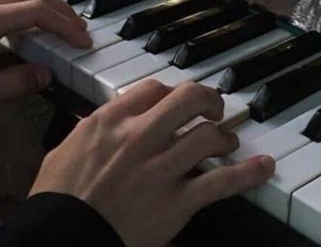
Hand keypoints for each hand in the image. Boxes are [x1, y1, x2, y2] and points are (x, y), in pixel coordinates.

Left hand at [0, 0, 91, 124]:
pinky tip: (29, 26)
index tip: (82, 42)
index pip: (36, 12)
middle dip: (59, 8)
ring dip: (44, 5)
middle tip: (78, 29)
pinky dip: (27, 9)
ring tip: (61, 25)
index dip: (64, 25)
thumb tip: (46, 75)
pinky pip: (4, 2)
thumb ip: (13, 84)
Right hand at [30, 80, 274, 246]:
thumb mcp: (66, 149)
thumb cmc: (58, 196)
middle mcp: (138, 136)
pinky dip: (246, 173)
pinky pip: (219, 183)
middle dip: (207, 98)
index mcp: (110, 121)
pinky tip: (262, 167)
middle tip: (213, 107)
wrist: (62, 237)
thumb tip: (102, 119)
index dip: (169, 91)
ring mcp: (160, 168)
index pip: (153, 88)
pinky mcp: (175, 203)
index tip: (174, 102)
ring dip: (224, 136)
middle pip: (188, 99)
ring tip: (226, 140)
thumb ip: (89, 128)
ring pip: (208, 136)